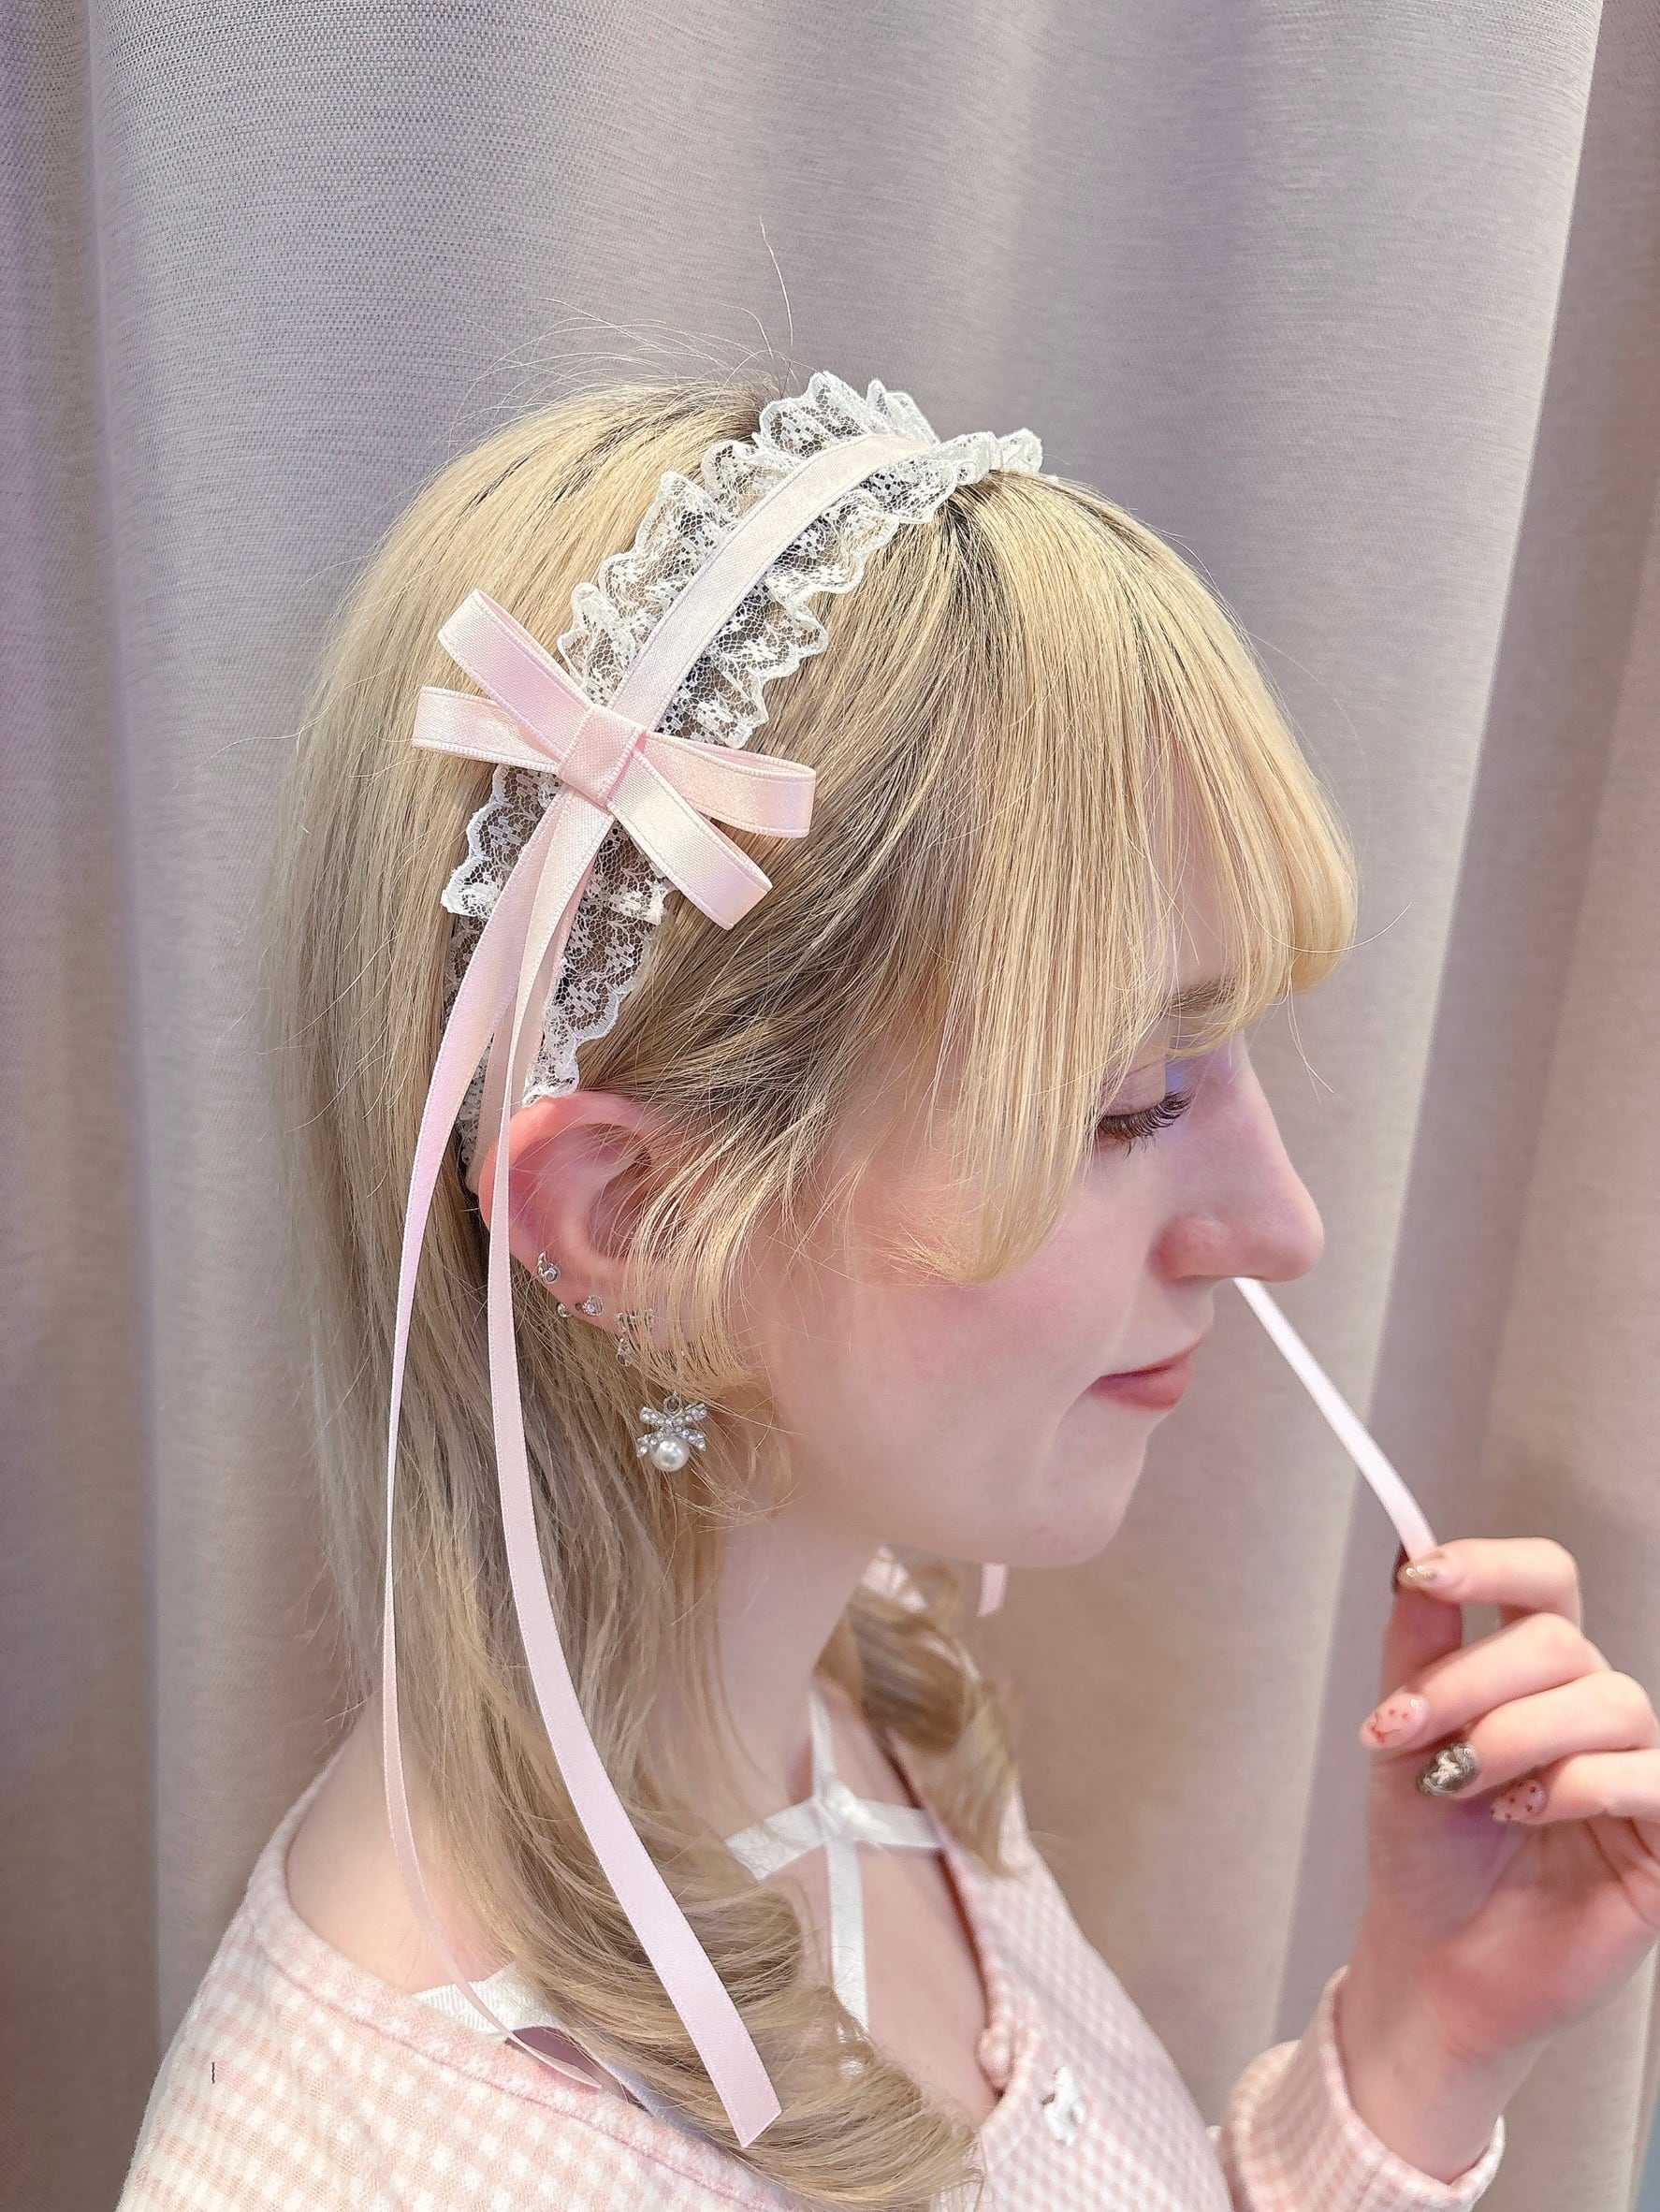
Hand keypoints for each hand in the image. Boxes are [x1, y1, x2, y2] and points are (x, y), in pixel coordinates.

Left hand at [1349, 1535, 1659, 2072]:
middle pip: (1561, 1639)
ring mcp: (1633, 1768)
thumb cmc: (1424, 1853)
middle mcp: (1589, 1708)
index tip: (1425, 1573)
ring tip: (1461, 1783)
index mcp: (1531, 1673)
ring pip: (1608, 1699)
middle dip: (1472, 1679)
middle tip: (1406, 1730)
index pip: (1544, 1581)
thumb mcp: (1402, 1740)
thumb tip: (1411, 1551)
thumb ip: (1417, 1648)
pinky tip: (1523, 1812)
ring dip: (1516, 1734)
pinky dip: (1575, 1784)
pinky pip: (1647, 1776)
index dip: (1492, 1563)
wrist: (1434, 1961)